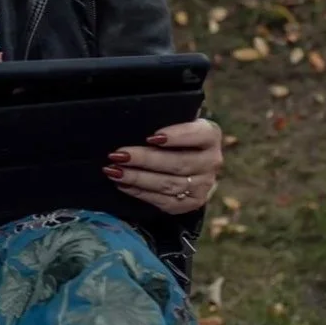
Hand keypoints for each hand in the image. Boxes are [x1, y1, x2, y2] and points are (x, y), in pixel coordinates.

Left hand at [103, 117, 222, 214]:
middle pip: (177, 163)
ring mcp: (203, 185)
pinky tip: (123, 185)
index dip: (176, 136)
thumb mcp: (175, 122)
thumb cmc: (175, 137)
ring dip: (137, 178)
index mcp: (210, 135)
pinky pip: (163, 201)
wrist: (190, 164)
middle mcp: (211, 161)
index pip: (198, 134)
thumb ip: (162, 121)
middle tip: (118, 155)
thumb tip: (133, 122)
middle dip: (145, 159)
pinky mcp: (191, 203)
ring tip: (114, 171)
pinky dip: (139, 193)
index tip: (151, 136)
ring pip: (168, 184)